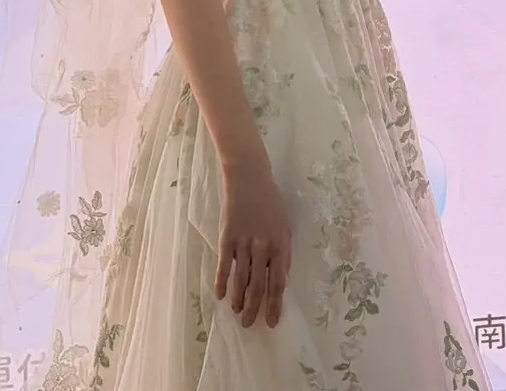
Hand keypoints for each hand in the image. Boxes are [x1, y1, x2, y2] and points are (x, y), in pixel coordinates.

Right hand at [217, 165, 292, 328]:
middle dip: (255, 308)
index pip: (278, 282)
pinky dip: (221, 282)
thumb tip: (282, 278)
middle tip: (249, 325)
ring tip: (237, 313)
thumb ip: (284, 252)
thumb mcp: (285, 226)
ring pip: (241, 279)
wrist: (250, 180)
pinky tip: (220, 295)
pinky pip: (224, 266)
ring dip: (238, 299)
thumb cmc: (271, 203)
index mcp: (280, 245)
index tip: (271, 321)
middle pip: (259, 286)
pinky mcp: (227, 238)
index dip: (275, 304)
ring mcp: (244, 243)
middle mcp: (263, 247)